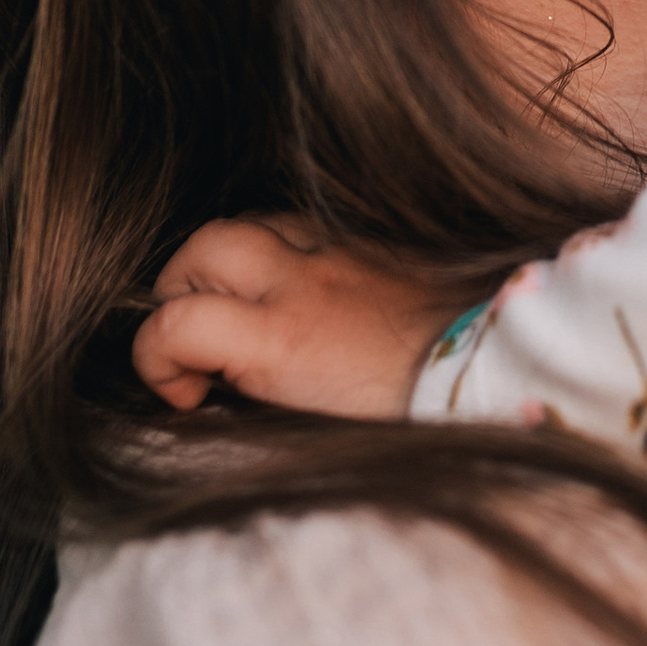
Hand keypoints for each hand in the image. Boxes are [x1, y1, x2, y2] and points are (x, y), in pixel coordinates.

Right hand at [132, 218, 459, 418]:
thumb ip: (252, 396)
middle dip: (177, 294)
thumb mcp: (310, 427)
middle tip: (198, 342)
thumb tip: (211, 387)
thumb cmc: (407, 414)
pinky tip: (292, 278)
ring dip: (224, 260)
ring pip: (246, 221)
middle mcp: (303, 283)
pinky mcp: (370, 239)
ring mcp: (338, 252)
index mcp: (282, 341)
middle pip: (198, 251)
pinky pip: (301, 218)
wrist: (492, 372)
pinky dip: (279, 244)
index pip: (173, 325)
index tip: (185, 395)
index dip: (154, 362)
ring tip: (238, 303)